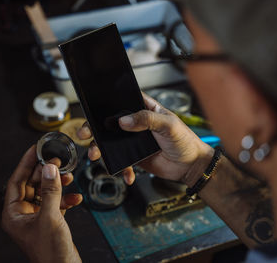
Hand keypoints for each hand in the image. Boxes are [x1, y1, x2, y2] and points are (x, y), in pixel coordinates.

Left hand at [2, 145, 82, 262]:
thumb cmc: (50, 252)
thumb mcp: (50, 217)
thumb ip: (50, 191)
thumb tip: (50, 169)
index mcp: (14, 214)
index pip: (16, 181)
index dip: (26, 164)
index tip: (34, 150)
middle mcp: (23, 214)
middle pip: (32, 185)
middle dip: (45, 173)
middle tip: (55, 160)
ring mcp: (36, 218)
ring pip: (45, 193)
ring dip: (57, 184)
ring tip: (67, 176)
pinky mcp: (50, 222)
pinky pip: (56, 203)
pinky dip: (65, 199)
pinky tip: (75, 197)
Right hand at [77, 93, 212, 185]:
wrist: (191, 167)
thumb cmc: (185, 141)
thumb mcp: (169, 125)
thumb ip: (147, 120)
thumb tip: (124, 121)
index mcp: (146, 109)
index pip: (123, 102)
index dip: (107, 104)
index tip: (94, 110)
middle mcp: (137, 124)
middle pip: (110, 123)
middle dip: (95, 129)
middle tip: (85, 134)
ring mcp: (133, 141)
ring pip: (111, 143)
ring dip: (101, 149)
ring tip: (96, 155)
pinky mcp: (134, 157)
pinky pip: (121, 162)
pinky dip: (121, 169)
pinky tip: (127, 174)